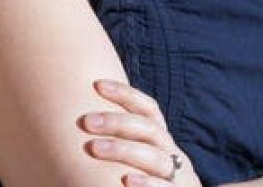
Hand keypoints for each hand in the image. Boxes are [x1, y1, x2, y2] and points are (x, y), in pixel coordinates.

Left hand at [80, 79, 201, 186]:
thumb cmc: (149, 179)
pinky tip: (127, 180)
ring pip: (155, 157)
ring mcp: (178, 175)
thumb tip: (85, 120)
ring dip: (123, 150)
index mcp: (161, 140)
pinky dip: (147, 183)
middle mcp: (171, 153)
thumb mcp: (143, 157)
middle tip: (87, 121)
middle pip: (148, 129)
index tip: (98, 84)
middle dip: (117, 122)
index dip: (126, 94)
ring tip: (95, 148)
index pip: (148, 109)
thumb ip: (123, 140)